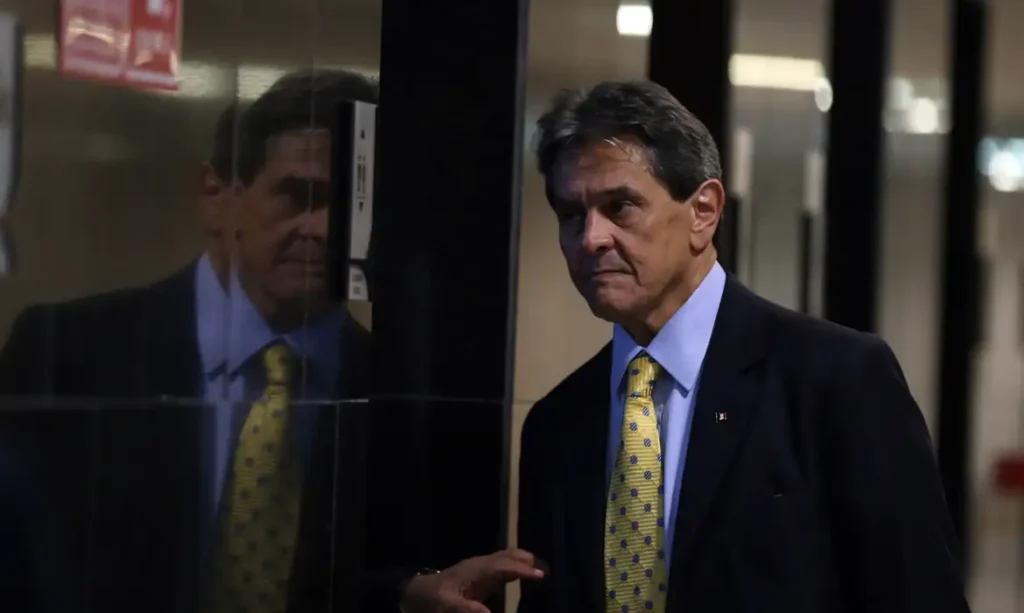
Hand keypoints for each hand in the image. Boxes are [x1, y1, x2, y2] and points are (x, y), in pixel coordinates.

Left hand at [399, 548, 544, 612]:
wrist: (416, 592)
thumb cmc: (431, 600)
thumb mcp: (445, 607)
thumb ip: (465, 610)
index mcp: (476, 571)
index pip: (505, 566)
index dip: (523, 570)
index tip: (542, 576)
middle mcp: (481, 565)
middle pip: (509, 556)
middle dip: (529, 561)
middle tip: (549, 572)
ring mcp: (480, 567)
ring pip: (507, 557)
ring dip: (525, 561)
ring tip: (543, 571)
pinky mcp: (479, 573)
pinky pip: (503, 564)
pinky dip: (517, 566)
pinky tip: (524, 574)